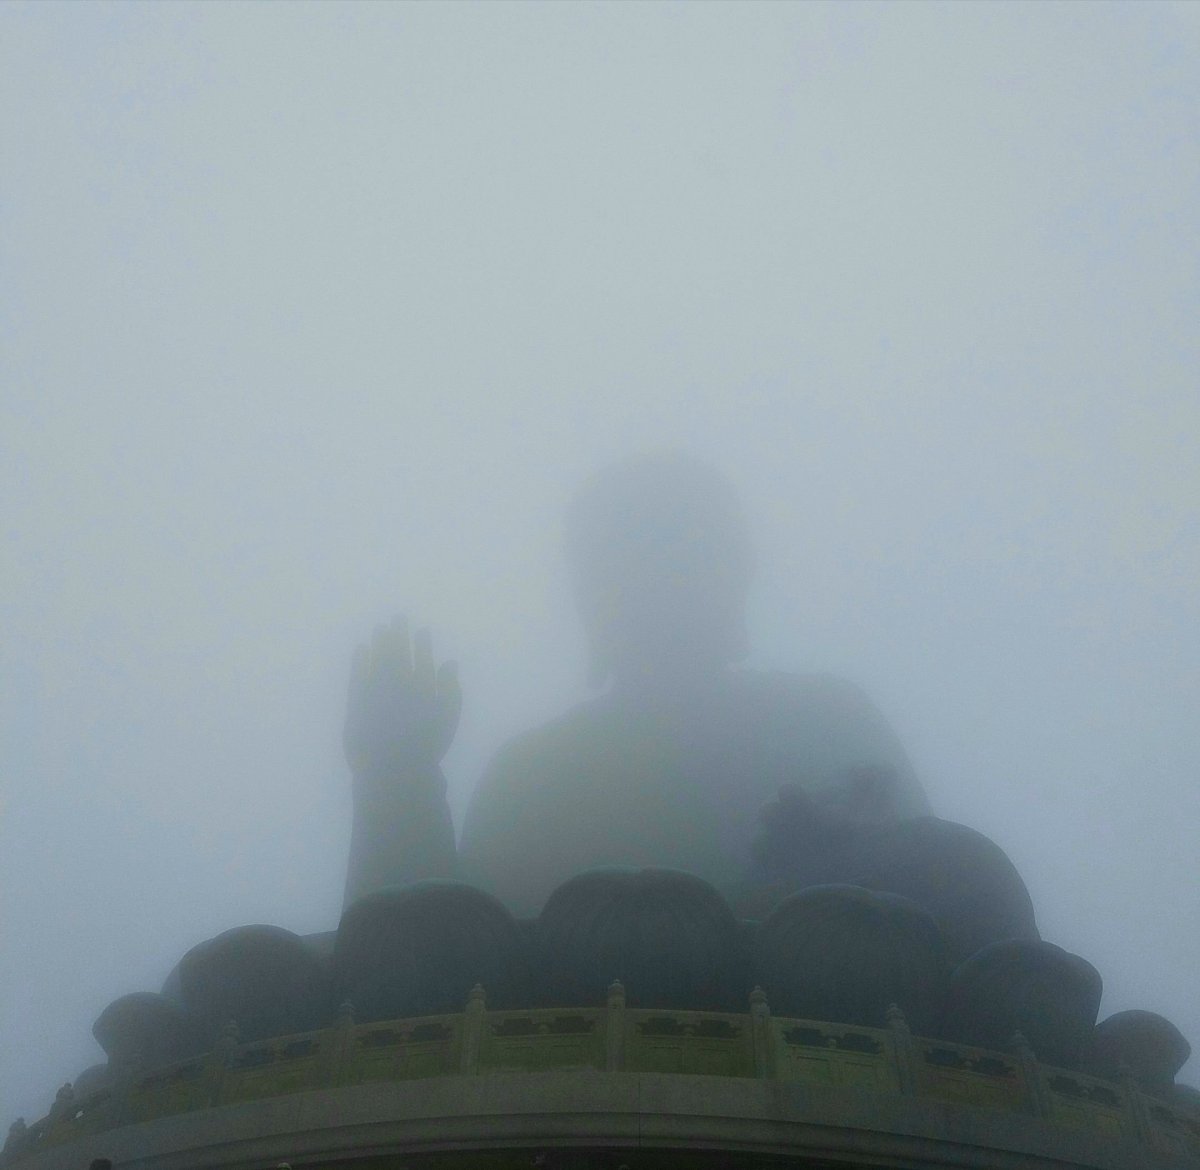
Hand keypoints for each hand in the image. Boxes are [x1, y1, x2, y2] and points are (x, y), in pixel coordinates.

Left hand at [343, 616, 460, 774]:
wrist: (393, 768)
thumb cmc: (426, 747)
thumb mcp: (448, 719)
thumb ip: (450, 688)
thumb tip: (450, 662)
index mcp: (423, 686)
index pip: (422, 658)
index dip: (422, 643)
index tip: (421, 630)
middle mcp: (400, 682)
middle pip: (398, 653)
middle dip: (399, 634)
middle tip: (397, 618)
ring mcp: (377, 690)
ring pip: (378, 658)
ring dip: (379, 642)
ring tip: (380, 628)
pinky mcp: (357, 700)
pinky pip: (358, 673)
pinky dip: (359, 659)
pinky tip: (361, 648)